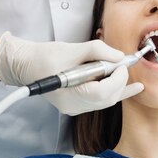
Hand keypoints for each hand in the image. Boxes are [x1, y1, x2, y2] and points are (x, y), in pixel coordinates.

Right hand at [0, 32, 143, 114]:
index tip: (121, 62)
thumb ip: (97, 50)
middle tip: (123, 63)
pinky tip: (129, 88)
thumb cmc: (45, 57)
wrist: (27, 64)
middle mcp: (73, 107)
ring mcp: (75, 108)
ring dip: (118, 86)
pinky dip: (112, 90)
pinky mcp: (76, 103)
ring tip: (130, 74)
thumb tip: (119, 55)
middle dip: (119, 81)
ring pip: (106, 101)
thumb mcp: (72, 49)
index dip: (117, 78)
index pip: (102, 93)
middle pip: (107, 99)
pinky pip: (100, 100)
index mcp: (70, 95)